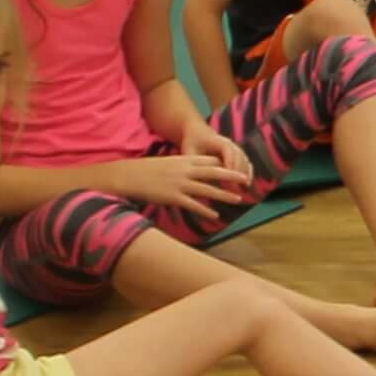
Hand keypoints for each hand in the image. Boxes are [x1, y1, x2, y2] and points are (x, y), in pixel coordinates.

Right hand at [117, 152, 250, 222]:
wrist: (128, 176)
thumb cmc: (148, 171)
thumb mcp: (168, 163)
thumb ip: (183, 167)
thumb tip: (196, 172)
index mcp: (183, 160)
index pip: (209, 160)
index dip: (225, 164)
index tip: (238, 167)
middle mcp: (184, 170)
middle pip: (213, 172)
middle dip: (232, 175)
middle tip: (246, 179)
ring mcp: (179, 184)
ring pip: (207, 189)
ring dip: (224, 194)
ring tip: (238, 199)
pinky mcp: (173, 197)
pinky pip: (193, 205)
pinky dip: (205, 210)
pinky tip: (215, 216)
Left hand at [180, 123, 252, 181]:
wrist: (198, 132)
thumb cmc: (192, 142)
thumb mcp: (189, 151)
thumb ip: (193, 163)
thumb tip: (197, 178)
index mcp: (218, 141)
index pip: (228, 151)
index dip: (229, 164)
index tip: (227, 177)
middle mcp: (230, 144)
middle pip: (240, 157)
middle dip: (239, 172)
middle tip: (236, 188)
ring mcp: (236, 149)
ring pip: (245, 161)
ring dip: (245, 174)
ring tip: (244, 189)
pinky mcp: (238, 155)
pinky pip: (246, 164)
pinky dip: (248, 174)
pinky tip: (246, 186)